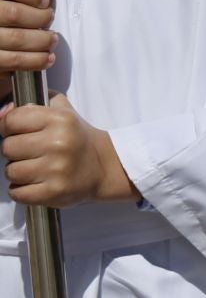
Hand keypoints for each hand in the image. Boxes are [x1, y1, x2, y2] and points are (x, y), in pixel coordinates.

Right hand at [0, 0, 58, 96]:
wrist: (5, 31)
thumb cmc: (17, 6)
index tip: (44, 1)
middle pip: (14, 14)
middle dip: (41, 18)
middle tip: (49, 19)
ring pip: (14, 39)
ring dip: (41, 41)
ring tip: (51, 40)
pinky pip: (9, 61)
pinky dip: (34, 61)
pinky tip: (45, 58)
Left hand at [3, 95, 137, 207]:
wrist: (104, 166)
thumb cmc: (77, 138)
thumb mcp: (63, 111)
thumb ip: (33, 104)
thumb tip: (2, 112)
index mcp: (61, 119)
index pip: (12, 120)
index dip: (9, 127)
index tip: (18, 132)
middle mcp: (59, 143)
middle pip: (8, 148)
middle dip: (15, 151)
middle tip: (32, 152)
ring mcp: (57, 169)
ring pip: (11, 171)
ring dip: (18, 172)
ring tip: (36, 168)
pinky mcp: (54, 192)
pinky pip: (17, 193)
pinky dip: (22, 190)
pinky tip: (36, 183)